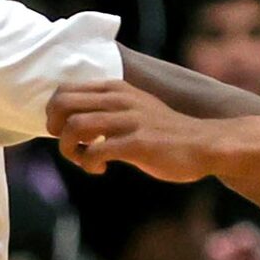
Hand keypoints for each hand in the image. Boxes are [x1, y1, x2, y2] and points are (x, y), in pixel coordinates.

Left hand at [48, 81, 220, 183]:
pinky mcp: (138, 143)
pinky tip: (101, 169)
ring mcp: (129, 120)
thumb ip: (107, 110)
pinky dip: (89, 164)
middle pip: (62, 103)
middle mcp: (120, 99)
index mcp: (116, 89)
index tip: (66, 132)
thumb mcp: (135, 109)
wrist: (204, 144)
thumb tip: (72, 123)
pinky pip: (95, 151)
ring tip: (85, 160)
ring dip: (70, 149)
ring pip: (74, 126)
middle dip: (55, 129)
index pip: (65, 90)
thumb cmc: (165, 133)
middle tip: (70, 147)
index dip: (54, 114)